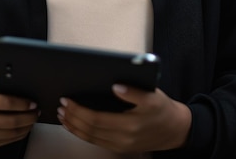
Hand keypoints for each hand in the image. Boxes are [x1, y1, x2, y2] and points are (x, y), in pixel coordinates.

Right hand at [0, 74, 38, 149]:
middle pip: (10, 121)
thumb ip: (1, 80)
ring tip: (32, 119)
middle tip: (36, 112)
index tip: (33, 103)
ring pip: (9, 134)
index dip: (22, 104)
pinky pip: (6, 142)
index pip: (5, 103)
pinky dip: (19, 135)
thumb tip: (21, 80)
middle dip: (28, 117)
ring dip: (26, 127)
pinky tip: (24, 128)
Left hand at [56, 84, 191, 152]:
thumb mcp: (152, 95)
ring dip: (73, 127)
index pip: (96, 119)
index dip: (78, 110)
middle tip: (60, 105)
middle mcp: (123, 138)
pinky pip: (96, 142)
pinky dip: (82, 134)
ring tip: (62, 115)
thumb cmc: (161, 108)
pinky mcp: (120, 148)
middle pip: (89, 130)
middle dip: (71, 117)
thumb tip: (115, 86)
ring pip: (90, 138)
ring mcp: (121, 145)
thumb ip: (133, 91)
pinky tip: (75, 125)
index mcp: (129, 123)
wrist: (174, 130)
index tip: (66, 99)